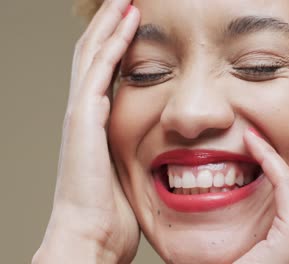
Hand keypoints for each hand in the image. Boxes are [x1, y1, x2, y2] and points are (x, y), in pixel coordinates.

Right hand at [33, 1, 139, 262]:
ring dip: (111, 24)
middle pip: (96, 56)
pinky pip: (100, 71)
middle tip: (127, 1)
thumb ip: (134, 154)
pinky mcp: (84, 119)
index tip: (136, 24)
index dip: (118, 46)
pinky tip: (127, 21)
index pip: (105, 74)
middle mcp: (85, 112)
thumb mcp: (126, 175)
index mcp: (96, 124)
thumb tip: (158, 152)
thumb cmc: (109, 214)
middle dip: (111, 26)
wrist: (89, 237)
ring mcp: (81, 113)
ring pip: (94, 54)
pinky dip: (113, 43)